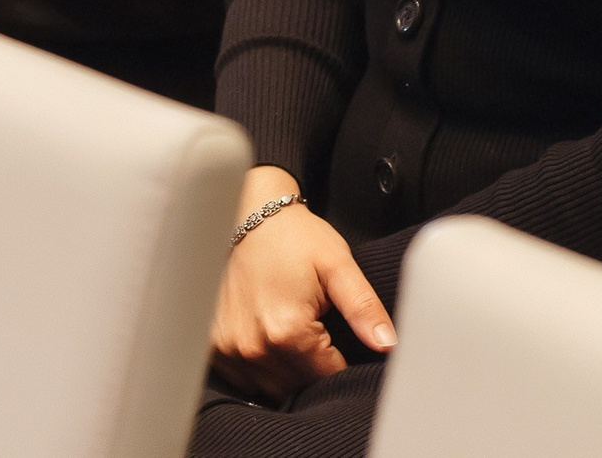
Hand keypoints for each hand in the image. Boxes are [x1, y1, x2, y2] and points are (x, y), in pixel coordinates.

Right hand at [209, 166, 394, 401]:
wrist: (248, 215)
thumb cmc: (294, 238)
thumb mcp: (338, 266)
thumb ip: (364, 308)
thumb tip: (388, 345)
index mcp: (287, 331)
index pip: (328, 376)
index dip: (341, 357)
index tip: (336, 331)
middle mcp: (253, 347)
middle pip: (300, 384)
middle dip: (314, 362)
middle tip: (315, 323)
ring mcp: (229, 349)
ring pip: (273, 387)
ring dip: (287, 368)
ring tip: (290, 327)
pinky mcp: (213, 346)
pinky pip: (245, 378)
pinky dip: (260, 366)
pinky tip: (267, 335)